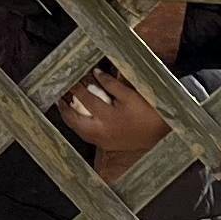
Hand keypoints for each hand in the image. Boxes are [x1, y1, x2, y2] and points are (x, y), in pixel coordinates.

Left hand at [58, 66, 172, 178]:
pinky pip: (87, 136)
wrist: (161, 134)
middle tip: (59, 96)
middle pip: (75, 120)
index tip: (71, 79)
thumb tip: (95, 73)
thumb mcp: (130, 95)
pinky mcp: (106, 145)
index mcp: (108, 117)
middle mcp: (102, 131)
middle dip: (64, 108)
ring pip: (79, 131)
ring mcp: (103, 141)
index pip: (86, 99)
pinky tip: (79, 119)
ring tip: (64, 107)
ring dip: (70, 119)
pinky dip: (80, 126)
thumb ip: (111, 84)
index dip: (77, 88)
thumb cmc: (148, 112)